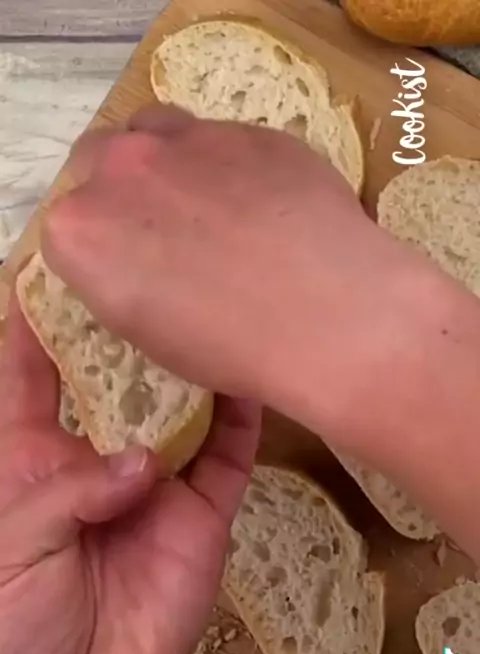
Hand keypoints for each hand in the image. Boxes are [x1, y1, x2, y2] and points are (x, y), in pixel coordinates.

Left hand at [0, 295, 260, 653]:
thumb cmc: (19, 623)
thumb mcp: (11, 545)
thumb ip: (68, 489)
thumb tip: (141, 463)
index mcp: (30, 455)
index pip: (30, 371)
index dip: (34, 317)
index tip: (52, 261)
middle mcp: (97, 454)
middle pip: (111, 373)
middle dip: (122, 323)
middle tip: (145, 261)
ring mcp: (156, 479)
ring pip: (176, 404)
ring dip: (185, 360)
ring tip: (202, 302)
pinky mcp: (203, 510)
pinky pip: (228, 455)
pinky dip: (240, 416)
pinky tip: (246, 372)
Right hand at [42, 105, 432, 443]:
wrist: (327, 315)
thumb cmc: (228, 347)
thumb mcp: (149, 334)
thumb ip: (121, 279)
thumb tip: (140, 260)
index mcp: (81, 231)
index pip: (69, 228)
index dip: (99, 250)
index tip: (129, 270)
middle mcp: (123, 170)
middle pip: (98, 160)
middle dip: (120, 191)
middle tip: (161, 233)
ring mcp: (190, 140)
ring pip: (155, 130)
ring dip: (165, 160)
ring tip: (208, 207)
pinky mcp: (252, 131)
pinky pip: (225, 140)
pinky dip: (231, 167)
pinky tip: (267, 208)